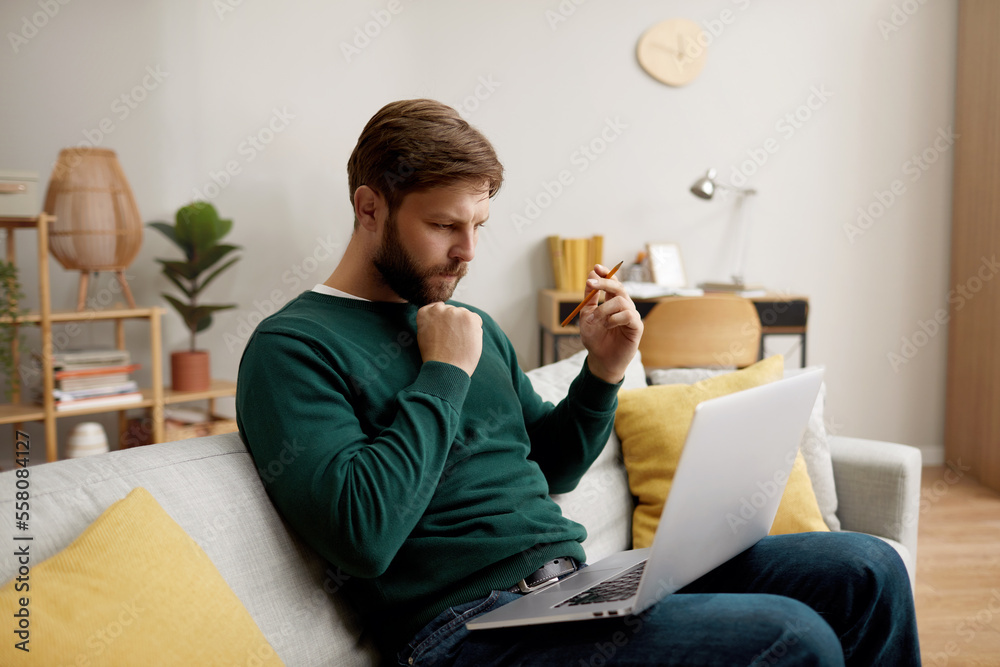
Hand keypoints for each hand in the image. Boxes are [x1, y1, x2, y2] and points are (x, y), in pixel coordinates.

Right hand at [416, 302, 482, 377]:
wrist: (446, 369)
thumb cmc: (435, 357)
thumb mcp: (423, 336)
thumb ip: (430, 321)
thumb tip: (441, 312)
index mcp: (425, 313)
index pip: (438, 308)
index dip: (443, 321)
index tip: (444, 332)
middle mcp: (439, 309)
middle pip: (452, 311)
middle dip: (454, 323)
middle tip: (452, 340)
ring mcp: (455, 312)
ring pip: (464, 315)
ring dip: (464, 325)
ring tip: (459, 343)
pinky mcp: (469, 317)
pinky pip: (476, 320)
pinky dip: (475, 329)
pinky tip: (467, 341)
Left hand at [578, 264, 642, 383]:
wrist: (600, 360)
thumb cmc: (594, 338)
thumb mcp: (586, 315)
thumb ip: (589, 297)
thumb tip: (591, 274)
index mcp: (612, 302)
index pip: (612, 282)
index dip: (606, 273)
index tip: (596, 268)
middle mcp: (623, 306)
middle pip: (618, 287)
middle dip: (605, 282)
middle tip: (591, 283)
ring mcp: (631, 315)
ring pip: (621, 300)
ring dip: (604, 309)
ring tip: (597, 321)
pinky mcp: (637, 326)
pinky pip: (628, 315)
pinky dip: (615, 318)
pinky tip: (608, 326)